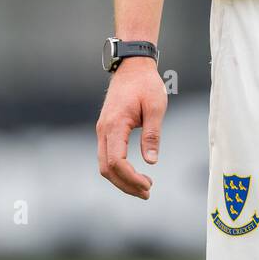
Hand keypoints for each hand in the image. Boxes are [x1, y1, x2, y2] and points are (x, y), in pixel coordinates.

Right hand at [96, 58, 167, 198]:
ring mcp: (102, 130)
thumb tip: (151, 161)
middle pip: (107, 168)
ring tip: (144, 187)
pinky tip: (135, 173)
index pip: (116, 161)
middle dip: (125, 184)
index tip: (148, 185)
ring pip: (105, 164)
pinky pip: (107, 156)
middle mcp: (103, 130)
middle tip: (147, 192)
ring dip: (122, 179)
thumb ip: (152, 134)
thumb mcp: (156, 107)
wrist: (132, 67)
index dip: (130, 178)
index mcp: (115, 125)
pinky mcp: (106, 130)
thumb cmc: (146, 84)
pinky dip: (119, 169)